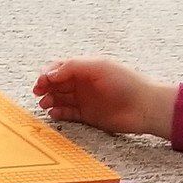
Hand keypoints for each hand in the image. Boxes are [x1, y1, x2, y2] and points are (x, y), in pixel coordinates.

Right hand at [32, 58, 176, 140]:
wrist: (143, 106)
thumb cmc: (125, 83)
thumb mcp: (98, 67)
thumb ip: (72, 67)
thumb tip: (49, 74)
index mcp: (86, 68)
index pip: (60, 67)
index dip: (48, 73)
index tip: (41, 81)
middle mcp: (83, 82)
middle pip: (57, 83)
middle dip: (45, 87)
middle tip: (38, 93)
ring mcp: (85, 99)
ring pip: (59, 98)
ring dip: (49, 99)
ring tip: (45, 104)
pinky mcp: (87, 115)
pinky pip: (67, 113)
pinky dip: (58, 113)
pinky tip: (54, 113)